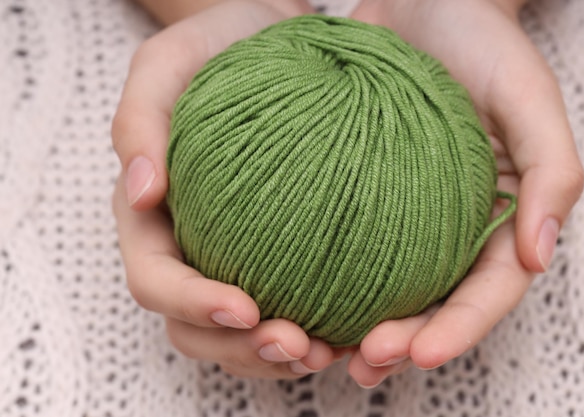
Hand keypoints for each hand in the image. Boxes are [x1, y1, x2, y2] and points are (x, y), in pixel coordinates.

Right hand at [111, 0, 340, 378]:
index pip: (156, 278)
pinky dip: (309, 333)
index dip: (193, 304)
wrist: (270, 42)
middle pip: (195, 327)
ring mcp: (229, 259)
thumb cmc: (218, 47)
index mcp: (151, 217)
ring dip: (276, 358)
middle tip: (299, 344)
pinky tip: (347, 331)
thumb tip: (141, 191)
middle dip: (241, 349)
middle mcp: (188, 248)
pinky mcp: (275, 256)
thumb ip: (140, 119)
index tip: (246, 307)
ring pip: (236, 337)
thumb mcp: (169, 61)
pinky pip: (283, 309)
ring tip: (327, 351)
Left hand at [346, 0, 583, 387]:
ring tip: (321, 351)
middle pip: (434, 304)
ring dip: (357, 327)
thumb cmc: (480, 41)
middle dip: (403, 344)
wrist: (420, 1)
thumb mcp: (528, 94)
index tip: (417, 353)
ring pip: (386, 287)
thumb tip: (541, 255)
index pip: (489, 290)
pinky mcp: (361, 192)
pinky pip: (343, 241)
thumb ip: (552, 172)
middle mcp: (452, 224)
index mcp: (502, 214)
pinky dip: (325, 276)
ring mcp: (404, 212)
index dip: (458, 330)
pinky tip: (294, 296)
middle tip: (363, 362)